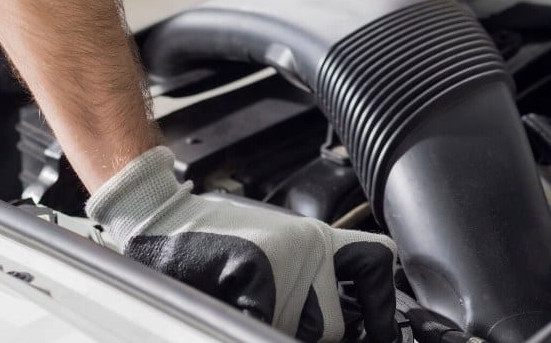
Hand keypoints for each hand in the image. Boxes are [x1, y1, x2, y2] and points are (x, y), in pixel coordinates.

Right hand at [86, 147, 396, 342]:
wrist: (162, 218)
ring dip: (278, 324)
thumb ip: (308, 279)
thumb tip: (341, 322)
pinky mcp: (257, 278)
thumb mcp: (274, 250)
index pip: (375, 263)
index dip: (384, 303)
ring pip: (306, 331)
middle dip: (312, 333)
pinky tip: (228, 302)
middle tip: (280, 317)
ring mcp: (285, 264)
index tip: (388, 330)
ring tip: (245, 299)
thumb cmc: (212, 238)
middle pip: (336, 324)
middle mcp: (308, 248)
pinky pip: (261, 325)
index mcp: (316, 239)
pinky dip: (243, 323)